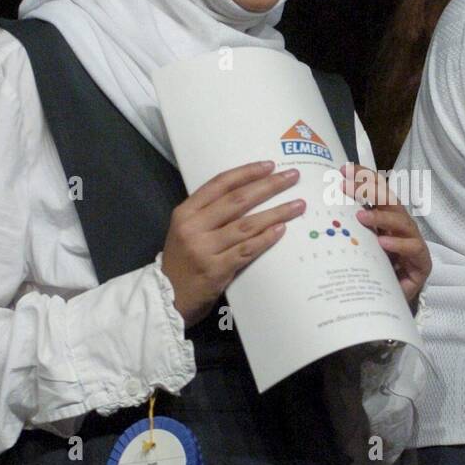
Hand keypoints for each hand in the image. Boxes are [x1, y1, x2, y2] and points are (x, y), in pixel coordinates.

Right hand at [161, 160, 304, 328]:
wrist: (166, 298)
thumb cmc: (181, 262)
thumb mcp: (185, 231)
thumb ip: (208, 214)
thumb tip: (248, 194)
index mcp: (185, 212)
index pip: (220, 184)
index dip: (246, 173)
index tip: (269, 165)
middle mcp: (194, 227)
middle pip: (238, 200)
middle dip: (268, 186)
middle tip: (292, 177)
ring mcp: (204, 249)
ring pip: (247, 225)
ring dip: (276, 212)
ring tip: (298, 205)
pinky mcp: (216, 270)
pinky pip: (247, 250)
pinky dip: (266, 238)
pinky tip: (282, 229)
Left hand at [340, 161, 430, 304]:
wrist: (392, 301)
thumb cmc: (375, 270)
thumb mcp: (358, 246)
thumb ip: (348, 229)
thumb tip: (320, 211)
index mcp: (386, 218)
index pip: (377, 191)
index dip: (363, 177)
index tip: (343, 169)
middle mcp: (401, 225)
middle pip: (388, 200)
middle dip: (368, 189)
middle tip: (345, 185)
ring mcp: (413, 241)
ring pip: (401, 221)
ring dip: (380, 217)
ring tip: (361, 216)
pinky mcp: (421, 261)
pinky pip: (411, 248)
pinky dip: (397, 244)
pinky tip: (382, 243)